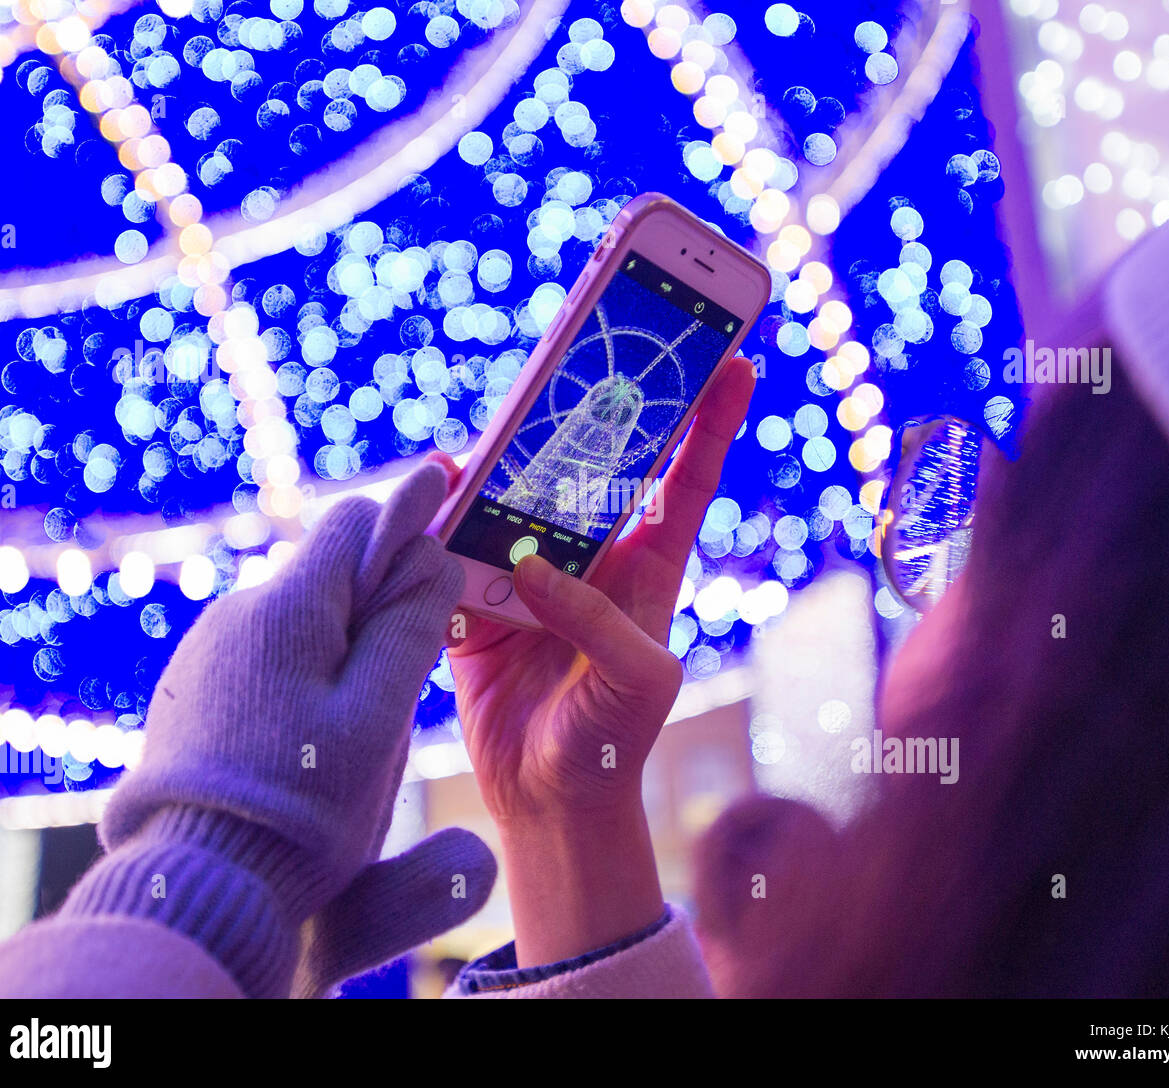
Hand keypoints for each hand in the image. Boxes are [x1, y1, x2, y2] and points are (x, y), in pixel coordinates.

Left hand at [102, 463, 470, 925]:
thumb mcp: (379, 716)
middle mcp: (237, 613)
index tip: (446, 492)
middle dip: (378, 592)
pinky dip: (302, 672)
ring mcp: (208, 653)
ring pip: (298, 618)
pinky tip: (310, 734)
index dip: (406, 513)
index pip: (354, 520)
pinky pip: (264, 656)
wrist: (200, 882)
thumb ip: (410, 627)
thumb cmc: (304, 802)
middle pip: (327, 570)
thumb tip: (434, 556)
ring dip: (341, 639)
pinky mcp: (194, 690)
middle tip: (416, 645)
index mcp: (288, 606)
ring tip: (361, 718)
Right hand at [429, 356, 756, 963]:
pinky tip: (435, 488)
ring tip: (492, 424)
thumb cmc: (613, 737)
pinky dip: (442, 516)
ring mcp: (529, 570)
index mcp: (649, 563)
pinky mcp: (475, 597)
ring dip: (501, 459)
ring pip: (515, 493)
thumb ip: (594, 618)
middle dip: (586, 409)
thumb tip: (527, 561)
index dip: (710, 418)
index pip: (686, 477)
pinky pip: (456, 543)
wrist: (547, 794)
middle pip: (589, 464)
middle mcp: (590, 554)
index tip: (732, 358)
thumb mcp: (637, 679)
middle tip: (579, 351)